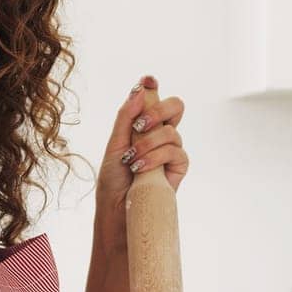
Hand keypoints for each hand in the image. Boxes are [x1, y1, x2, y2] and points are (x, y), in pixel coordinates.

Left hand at [94, 75, 189, 249]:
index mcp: (142, 128)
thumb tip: (140, 89)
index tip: (148, 78)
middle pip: (176, 107)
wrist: (117, 212)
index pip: (153, 101)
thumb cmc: (113, 182)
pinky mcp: (179, 169)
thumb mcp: (114, 146)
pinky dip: (156, 158)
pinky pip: (177, 152)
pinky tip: (140, 168)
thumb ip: (126, 118)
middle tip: (140, 124)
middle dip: (159, 110)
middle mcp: (160, 136)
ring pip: (172, 132)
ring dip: (148, 144)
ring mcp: (171, 152)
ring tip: (132, 161)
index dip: (153, 87)